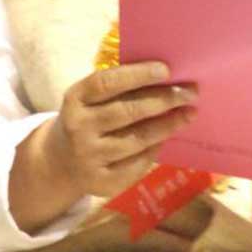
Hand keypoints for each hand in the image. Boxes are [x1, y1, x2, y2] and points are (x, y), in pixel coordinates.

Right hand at [9, 61, 196, 232]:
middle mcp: (79, 128)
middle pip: (127, 112)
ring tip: (189, 113)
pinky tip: (168, 137)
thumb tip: (165, 76)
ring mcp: (89, 157)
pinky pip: (138, 163)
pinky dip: (156, 148)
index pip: (107, 83)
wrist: (61, 163)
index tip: (166, 69)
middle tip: (190, 91)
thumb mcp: (90, 100)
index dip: (137, 75)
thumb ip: (118, 88)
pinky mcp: (102, 182)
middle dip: (163, 100)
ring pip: (138, 139)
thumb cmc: (88, 119)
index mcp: (75, 99)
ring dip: (168, 125)